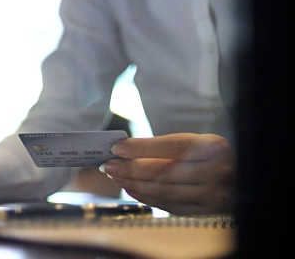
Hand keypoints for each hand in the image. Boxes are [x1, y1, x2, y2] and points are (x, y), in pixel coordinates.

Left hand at [98, 133, 234, 214]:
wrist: (245, 179)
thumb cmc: (213, 156)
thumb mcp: (198, 142)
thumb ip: (167, 147)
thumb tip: (126, 151)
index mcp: (214, 147)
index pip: (171, 147)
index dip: (142, 147)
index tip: (117, 147)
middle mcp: (216, 172)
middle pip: (164, 172)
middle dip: (131, 169)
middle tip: (109, 165)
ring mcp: (212, 196)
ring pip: (164, 191)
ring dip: (134, 184)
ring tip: (115, 175)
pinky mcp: (205, 212)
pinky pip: (169, 205)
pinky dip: (146, 197)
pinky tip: (131, 188)